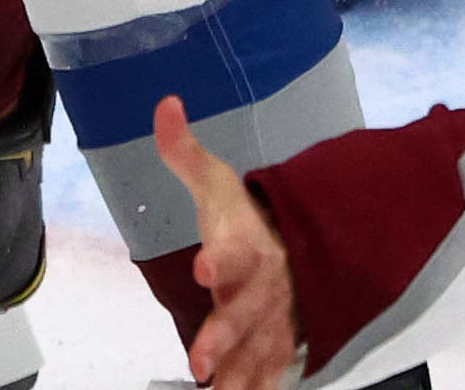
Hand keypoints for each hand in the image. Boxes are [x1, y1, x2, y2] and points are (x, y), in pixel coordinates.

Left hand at [153, 95, 303, 389]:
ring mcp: (272, 320)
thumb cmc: (246, 217)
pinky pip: (270, 371)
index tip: (202, 268)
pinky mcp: (277, 344)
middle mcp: (262, 288)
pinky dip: (258, 386)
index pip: (234, 251)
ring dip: (238, 375)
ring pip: (257, 352)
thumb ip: (182, 150)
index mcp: (247, 245)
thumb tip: (164, 103)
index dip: (220, 258)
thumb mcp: (215, 181)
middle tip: (198, 361)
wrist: (300, 246)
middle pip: (243, 313)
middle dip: (222, 336)